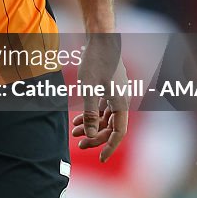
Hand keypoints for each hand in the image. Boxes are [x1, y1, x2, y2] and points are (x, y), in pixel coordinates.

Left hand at [71, 34, 128, 162]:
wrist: (101, 38)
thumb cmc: (96, 61)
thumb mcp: (89, 89)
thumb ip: (91, 113)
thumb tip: (92, 136)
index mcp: (121, 103)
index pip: (119, 132)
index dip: (110, 147)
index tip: (100, 158)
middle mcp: (122, 100)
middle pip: (111, 126)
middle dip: (95, 137)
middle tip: (79, 145)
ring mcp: (116, 94)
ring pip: (105, 117)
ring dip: (91, 126)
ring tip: (74, 133)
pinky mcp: (109, 87)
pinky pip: (102, 107)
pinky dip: (91, 114)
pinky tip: (77, 119)